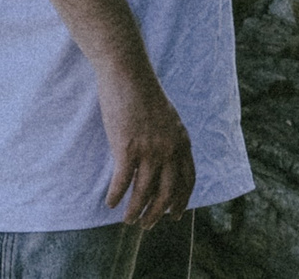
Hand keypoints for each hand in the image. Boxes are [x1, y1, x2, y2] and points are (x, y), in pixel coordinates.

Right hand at [96, 62, 193, 229]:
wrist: (127, 72)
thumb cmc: (142, 91)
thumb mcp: (166, 116)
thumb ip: (169, 138)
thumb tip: (164, 158)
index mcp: (181, 141)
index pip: (187, 180)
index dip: (181, 201)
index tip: (175, 215)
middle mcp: (169, 149)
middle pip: (168, 193)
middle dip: (158, 214)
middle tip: (148, 226)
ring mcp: (149, 149)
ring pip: (144, 193)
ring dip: (136, 211)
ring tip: (128, 221)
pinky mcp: (127, 147)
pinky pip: (123, 181)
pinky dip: (116, 195)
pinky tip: (110, 203)